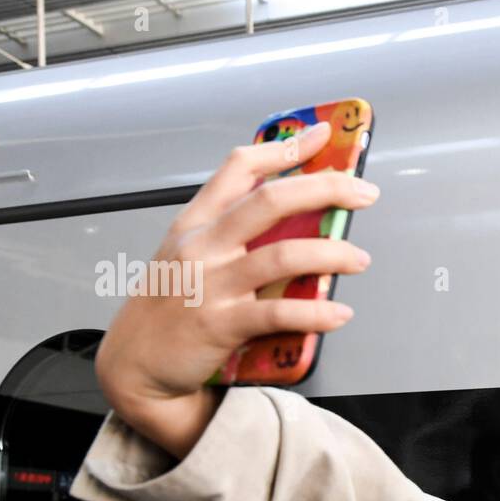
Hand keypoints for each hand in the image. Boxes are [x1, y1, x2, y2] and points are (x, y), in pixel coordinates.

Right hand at [94, 121, 378, 457]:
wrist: (135, 364)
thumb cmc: (169, 308)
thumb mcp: (187, 255)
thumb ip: (230, 230)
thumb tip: (290, 214)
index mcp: (196, 224)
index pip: (239, 169)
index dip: (284, 149)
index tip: (320, 136)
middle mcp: (203, 247)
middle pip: (269, 202)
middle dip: (323, 189)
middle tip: (363, 193)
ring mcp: (212, 285)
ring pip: (282, 256)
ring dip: (330, 254)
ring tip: (359, 259)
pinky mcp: (221, 325)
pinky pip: (278, 313)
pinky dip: (315, 312)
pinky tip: (339, 313)